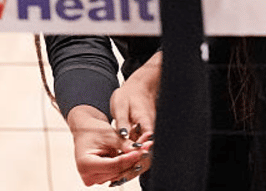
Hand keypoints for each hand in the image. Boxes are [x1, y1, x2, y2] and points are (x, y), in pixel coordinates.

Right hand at [66, 105, 147, 186]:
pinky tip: (137, 153)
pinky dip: (127, 163)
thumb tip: (140, 150)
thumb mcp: (110, 135)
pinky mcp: (99, 177)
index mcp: (85, 164)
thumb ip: (124, 145)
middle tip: (147, 145)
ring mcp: (94, 178)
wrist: (84, 129)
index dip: (129, 158)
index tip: (142, 150)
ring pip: (119, 173)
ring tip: (144, 146)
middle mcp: (88, 175)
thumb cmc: (93, 130)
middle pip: (117, 171)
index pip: (113, 165)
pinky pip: (117, 172)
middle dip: (134, 158)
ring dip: (132, 161)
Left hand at [109, 52, 160, 174]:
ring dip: (131, 167)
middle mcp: (150, 132)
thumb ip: (123, 122)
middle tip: (117, 178)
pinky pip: (139, 152)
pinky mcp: (143, 137)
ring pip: (143, 156)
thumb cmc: (129, 94)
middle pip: (147, 155)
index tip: (123, 167)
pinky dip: (130, 161)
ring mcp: (147, 136)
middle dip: (133, 167)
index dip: (136, 157)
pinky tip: (118, 169)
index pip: (147, 145)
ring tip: (115, 178)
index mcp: (147, 123)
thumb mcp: (121, 105)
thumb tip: (123, 135)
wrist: (139, 87)